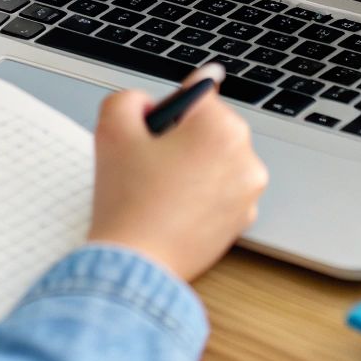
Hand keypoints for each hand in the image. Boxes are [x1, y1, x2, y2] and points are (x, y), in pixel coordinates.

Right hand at [86, 64, 269, 280]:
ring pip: (214, 160)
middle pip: (209, 128)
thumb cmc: (127, 201)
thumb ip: (130, 99)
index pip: (195, 96)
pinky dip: (201, 194)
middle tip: (149, 163)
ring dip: (192, 166)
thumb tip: (147, 105)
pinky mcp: (242, 221)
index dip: (165, 111)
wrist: (135, 264)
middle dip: (180, 139)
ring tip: (160, 188)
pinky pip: (220, 192)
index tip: (153, 129)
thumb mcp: (112, 128)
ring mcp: (248, 193)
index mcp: (222, 128)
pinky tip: (173, 208)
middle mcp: (246, 158)